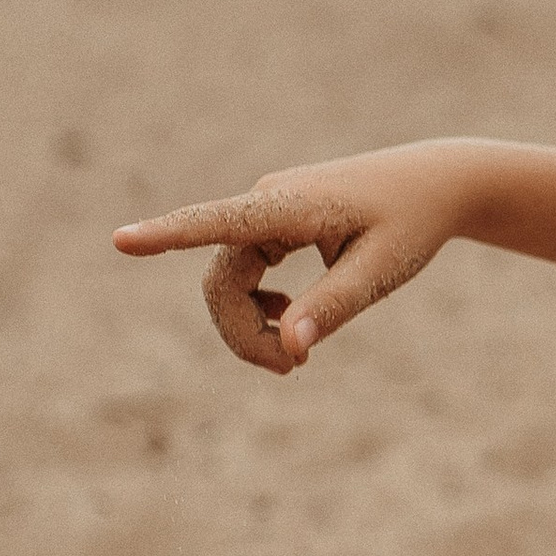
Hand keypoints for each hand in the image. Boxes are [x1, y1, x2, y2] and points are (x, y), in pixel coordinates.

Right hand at [113, 142, 483, 372]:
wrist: (435, 184)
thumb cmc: (412, 223)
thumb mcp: (382, 271)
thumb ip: (334, 306)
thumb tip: (290, 347)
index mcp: (290, 205)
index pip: (217, 222)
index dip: (165, 236)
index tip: (120, 240)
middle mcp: (266, 201)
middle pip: (222, 281)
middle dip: (245, 335)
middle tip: (294, 370)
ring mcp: (266, 210)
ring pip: (229, 281)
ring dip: (252, 327)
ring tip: (298, 358)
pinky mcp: (273, 222)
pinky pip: (244, 273)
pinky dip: (261, 308)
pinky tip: (291, 321)